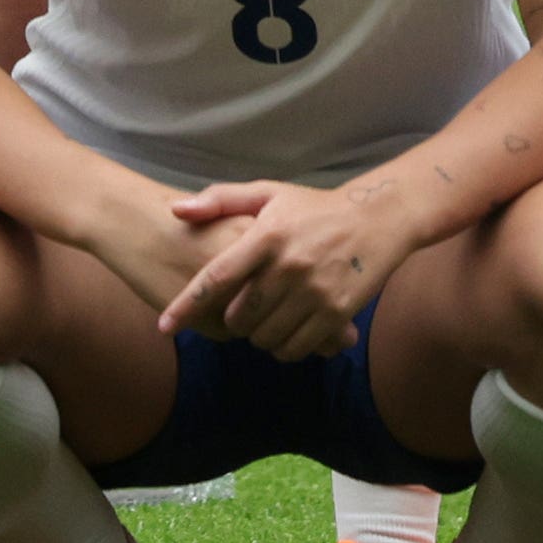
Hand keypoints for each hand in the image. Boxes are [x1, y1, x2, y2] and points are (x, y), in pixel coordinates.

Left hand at [160, 178, 391, 361]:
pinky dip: (285, 348)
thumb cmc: (313, 208)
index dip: (186, 306)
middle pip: (239, 317)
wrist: (377, 219)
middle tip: (240, 312)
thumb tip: (176, 210)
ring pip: (266, 337)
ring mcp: (315, 291)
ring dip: (258, 337)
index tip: (165, 326)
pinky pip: (297, 347)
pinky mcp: (337, 312)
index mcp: (266, 235)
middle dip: (231, 322)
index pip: (216, 278)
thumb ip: (220, 200)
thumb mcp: (268, 194)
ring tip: (264, 322)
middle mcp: (288, 266)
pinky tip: (287, 331)